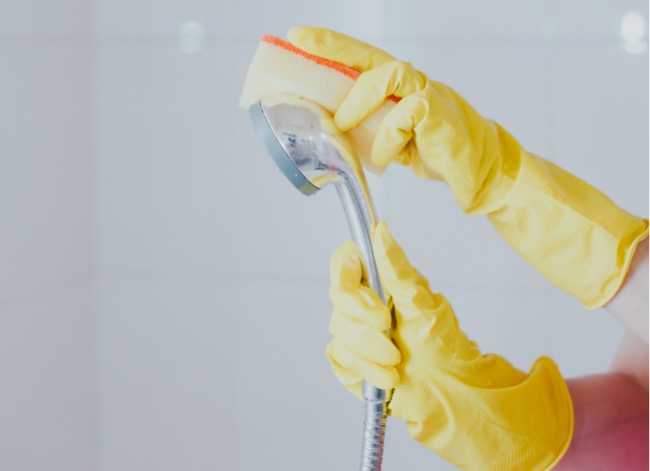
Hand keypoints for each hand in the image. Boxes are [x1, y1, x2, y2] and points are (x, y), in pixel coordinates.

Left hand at [288, 26, 512, 213]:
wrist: (482, 172)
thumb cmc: (439, 152)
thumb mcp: (395, 141)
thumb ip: (371, 130)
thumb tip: (334, 130)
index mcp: (401, 90)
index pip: (363, 62)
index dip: (332, 47)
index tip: (300, 37)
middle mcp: (414, 85)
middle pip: (373, 56)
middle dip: (335, 47)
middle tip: (303, 43)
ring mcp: (430, 95)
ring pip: (392, 75)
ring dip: (360, 100)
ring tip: (343, 124)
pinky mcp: (440, 114)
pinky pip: (406, 115)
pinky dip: (387, 139)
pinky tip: (384, 157)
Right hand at [328, 221, 572, 469]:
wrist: (446, 389)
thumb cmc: (440, 342)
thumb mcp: (423, 301)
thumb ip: (397, 268)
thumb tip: (382, 231)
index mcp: (378, 282)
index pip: (344, 263)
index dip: (344, 271)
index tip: (360, 288)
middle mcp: (362, 303)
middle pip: (338, 298)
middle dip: (364, 318)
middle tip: (388, 327)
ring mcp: (353, 331)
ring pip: (340, 330)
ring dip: (370, 350)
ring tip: (397, 360)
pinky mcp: (348, 359)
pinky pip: (341, 358)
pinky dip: (366, 370)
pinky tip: (387, 376)